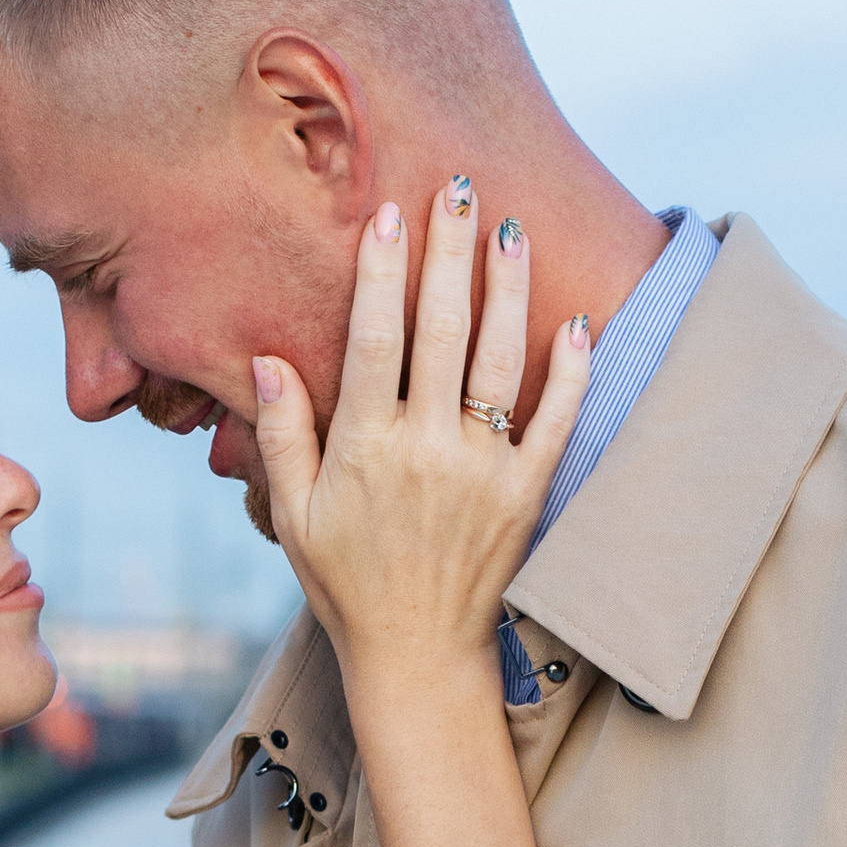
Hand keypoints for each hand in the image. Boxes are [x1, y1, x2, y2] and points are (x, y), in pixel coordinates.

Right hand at [253, 185, 590, 846]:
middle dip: (450, 252)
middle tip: (460, 189)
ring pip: (501, 361)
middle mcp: (427, 449)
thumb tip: (268, 360)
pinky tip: (578, 321)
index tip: (388, 213)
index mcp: (365, 446)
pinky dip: (572, 371)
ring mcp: (483, 470)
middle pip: (442, 330)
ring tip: (513, 231)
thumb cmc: (346, 583)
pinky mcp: (526, 495)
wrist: (417, 657)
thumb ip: (283, 434)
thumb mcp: (293, 514)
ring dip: (509, 291)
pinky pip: (556, 422)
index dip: (381, 272)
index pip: (374, 339)